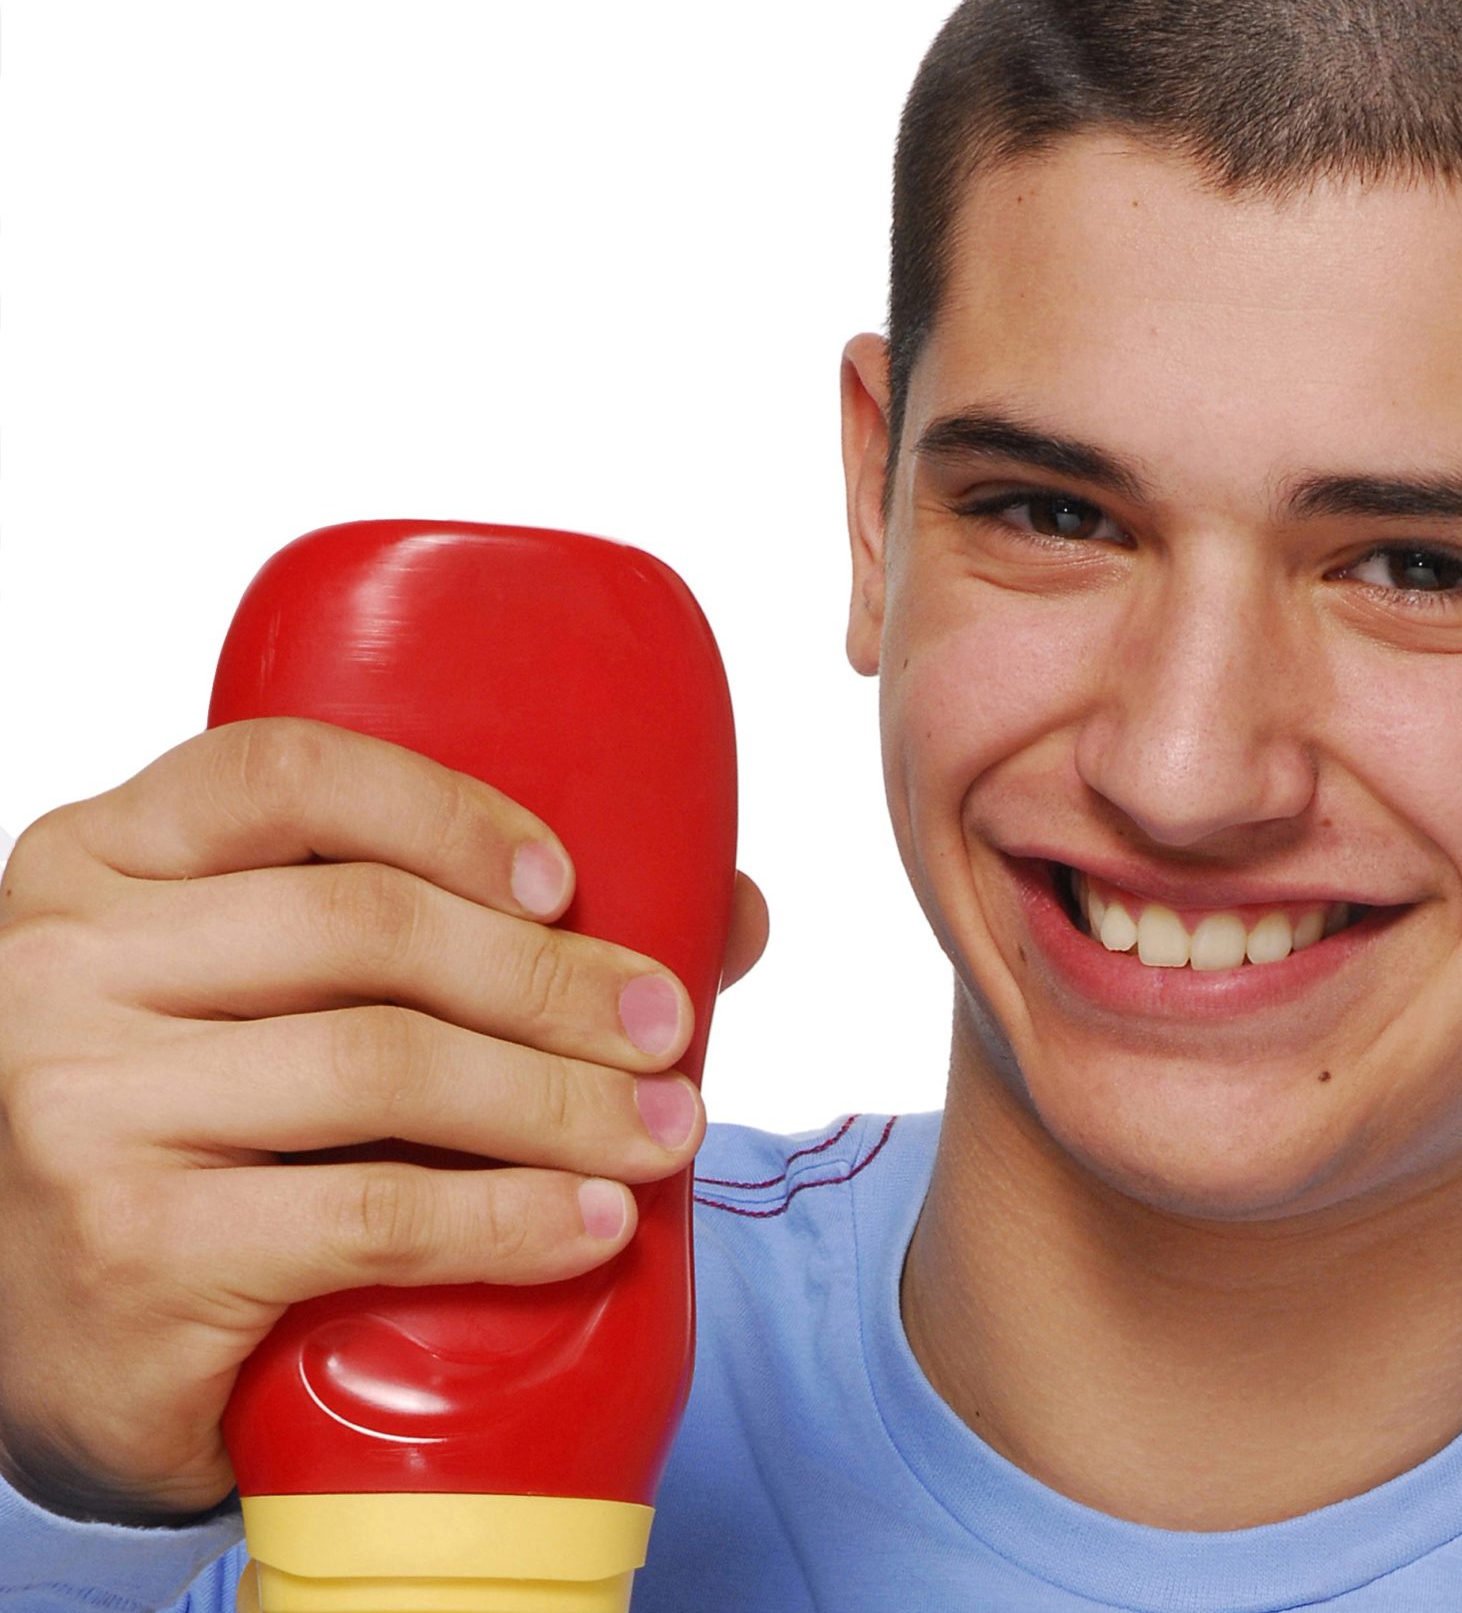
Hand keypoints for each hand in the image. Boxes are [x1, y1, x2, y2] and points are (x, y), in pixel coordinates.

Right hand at [0, 717, 766, 1523]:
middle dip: (550, 980)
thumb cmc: (193, 1139)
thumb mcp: (264, 1002)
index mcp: (101, 861)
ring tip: (660, 1132)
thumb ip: (449, 932)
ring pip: (383, 1065)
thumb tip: (732, 912)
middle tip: (664, 1031)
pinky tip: (590, 1223)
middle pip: (363, 926)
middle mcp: (65, 965)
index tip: (564, 882)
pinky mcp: (133, 1253)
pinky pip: (368, 1214)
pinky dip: (509, 1219)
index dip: (445, 812)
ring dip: (559, 1103)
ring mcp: (82, 1109)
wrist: (53, 1348)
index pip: (283, 774)